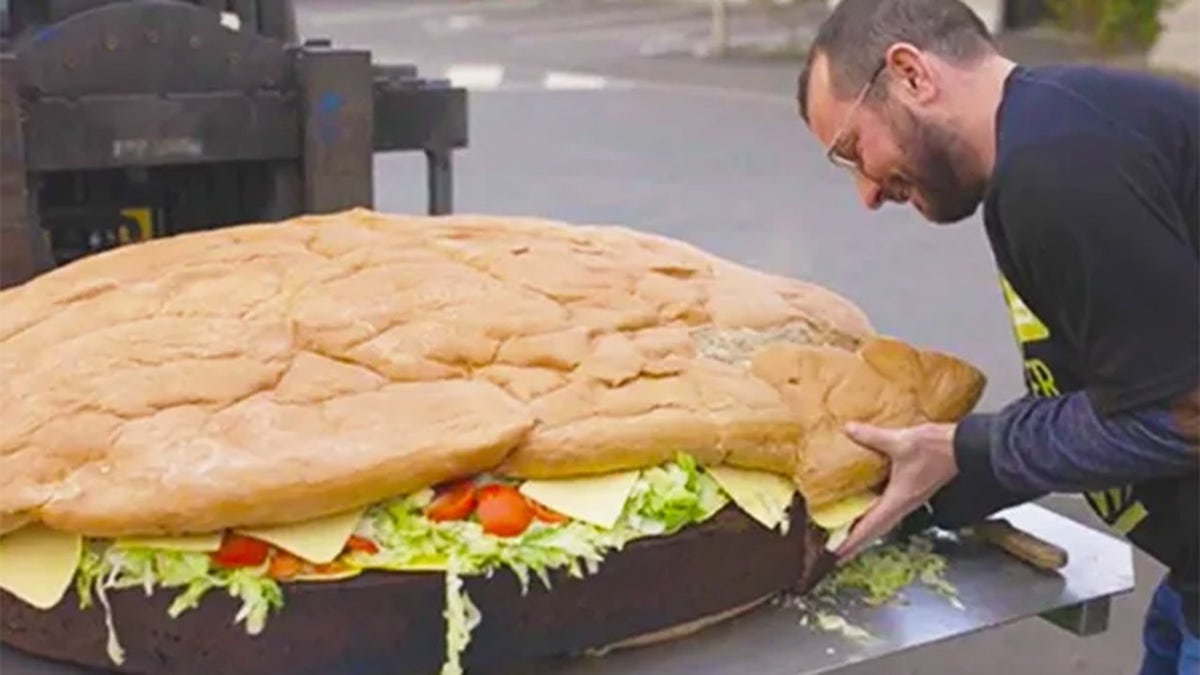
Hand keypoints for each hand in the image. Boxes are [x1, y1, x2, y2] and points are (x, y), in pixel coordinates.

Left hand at [834, 421, 958, 563]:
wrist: (964, 448)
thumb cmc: (937, 449)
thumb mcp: (901, 441)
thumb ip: (872, 436)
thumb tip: (849, 430)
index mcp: (898, 500)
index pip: (870, 527)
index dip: (852, 542)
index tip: (837, 555)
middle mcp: (902, 505)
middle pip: (875, 531)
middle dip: (856, 543)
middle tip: (837, 553)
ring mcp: (908, 500)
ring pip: (882, 522)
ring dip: (865, 530)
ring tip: (848, 535)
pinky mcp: (911, 492)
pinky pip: (888, 510)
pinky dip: (874, 515)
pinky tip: (866, 508)